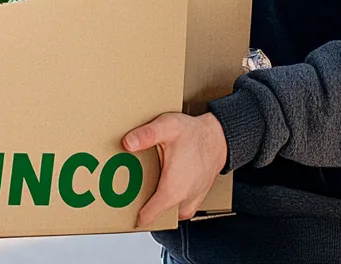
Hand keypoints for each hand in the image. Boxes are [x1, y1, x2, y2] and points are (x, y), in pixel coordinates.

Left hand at [123, 111, 227, 226]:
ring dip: (157, 204)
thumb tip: (128, 143)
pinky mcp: (195, 199)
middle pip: (157, 214)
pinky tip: (161, 186)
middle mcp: (183, 199)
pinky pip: (178, 209)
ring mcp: (191, 201)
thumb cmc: (194, 134)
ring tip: (142, 188)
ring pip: (168, 212)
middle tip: (127, 193)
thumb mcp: (168, 126)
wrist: (218, 139)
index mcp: (174, 188)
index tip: (122, 210)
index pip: (150, 215)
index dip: (134, 214)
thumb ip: (147, 134)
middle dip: (142, 206)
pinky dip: (169, 202)